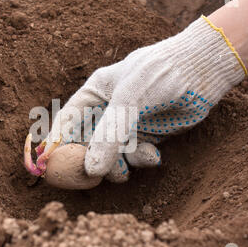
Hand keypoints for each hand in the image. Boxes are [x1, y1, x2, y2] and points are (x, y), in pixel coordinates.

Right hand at [44, 16, 246, 181]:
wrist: (202, 70)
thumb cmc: (159, 74)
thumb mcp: (129, 101)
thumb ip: (109, 135)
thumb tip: (91, 169)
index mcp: (94, 95)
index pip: (65, 123)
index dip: (53, 145)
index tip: (45, 167)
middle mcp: (106, 112)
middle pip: (85, 146)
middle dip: (90, 162)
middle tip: (94, 176)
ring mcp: (126, 125)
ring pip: (110, 157)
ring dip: (120, 164)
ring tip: (134, 159)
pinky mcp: (146, 136)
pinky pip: (134, 158)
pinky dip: (142, 160)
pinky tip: (154, 155)